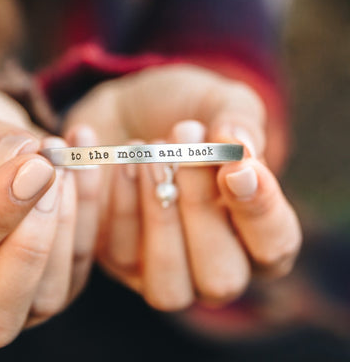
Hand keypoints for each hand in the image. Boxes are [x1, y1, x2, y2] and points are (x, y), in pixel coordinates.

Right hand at [0, 86, 96, 346]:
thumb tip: (26, 154)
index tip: (34, 165)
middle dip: (32, 242)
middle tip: (51, 173)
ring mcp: (13, 301)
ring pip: (47, 296)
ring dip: (67, 221)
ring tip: (66, 161)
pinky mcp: (52, 284)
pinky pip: (78, 261)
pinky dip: (89, 211)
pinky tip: (85, 162)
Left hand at [63, 64, 301, 310]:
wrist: (126, 109)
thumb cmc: (181, 110)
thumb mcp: (218, 101)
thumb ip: (239, 122)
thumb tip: (240, 147)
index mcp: (252, 230)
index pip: (274, 246)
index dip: (260, 212)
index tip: (238, 164)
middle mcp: (211, 262)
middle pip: (220, 279)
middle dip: (200, 208)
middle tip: (183, 138)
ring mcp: (162, 268)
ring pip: (168, 285)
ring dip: (157, 212)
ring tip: (149, 151)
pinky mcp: (117, 259)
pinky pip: (118, 254)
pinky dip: (115, 204)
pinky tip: (121, 161)